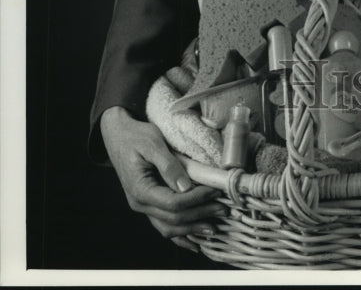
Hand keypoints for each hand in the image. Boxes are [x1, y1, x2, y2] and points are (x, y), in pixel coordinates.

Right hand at [100, 106, 225, 252]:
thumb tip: (186, 187)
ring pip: (169, 228)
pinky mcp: (149, 205)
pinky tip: (195, 242)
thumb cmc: (135, 136)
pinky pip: (164, 226)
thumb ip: (168, 165)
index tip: (215, 191)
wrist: (118, 136)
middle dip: (201, 214)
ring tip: (215, 226)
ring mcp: (144, 207)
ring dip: (193, 229)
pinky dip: (180, 235)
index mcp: (140, 189)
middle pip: (174, 218)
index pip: (173, 203)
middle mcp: (140, 204)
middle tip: (224, 209)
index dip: (197, 199)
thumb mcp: (152, 144)